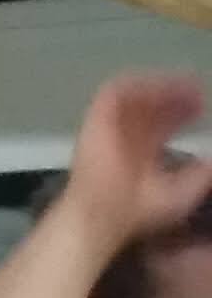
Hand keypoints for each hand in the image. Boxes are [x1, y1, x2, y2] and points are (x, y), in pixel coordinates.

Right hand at [65, 71, 211, 244]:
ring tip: (185, 84)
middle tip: (198, 91)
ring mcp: (111, 127)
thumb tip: (211, 160)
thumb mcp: (181, 195)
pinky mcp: (97, 119)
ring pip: (136, 97)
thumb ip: (199, 176)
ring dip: (160, 88)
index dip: (181, 114)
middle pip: (151, 108)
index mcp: (143, 153)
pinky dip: (134, 85)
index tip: (201, 106)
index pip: (162, 126)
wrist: (103, 212)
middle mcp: (127, 137)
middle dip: (175, 98)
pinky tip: (156, 84)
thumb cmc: (137, 209)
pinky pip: (114, 92)